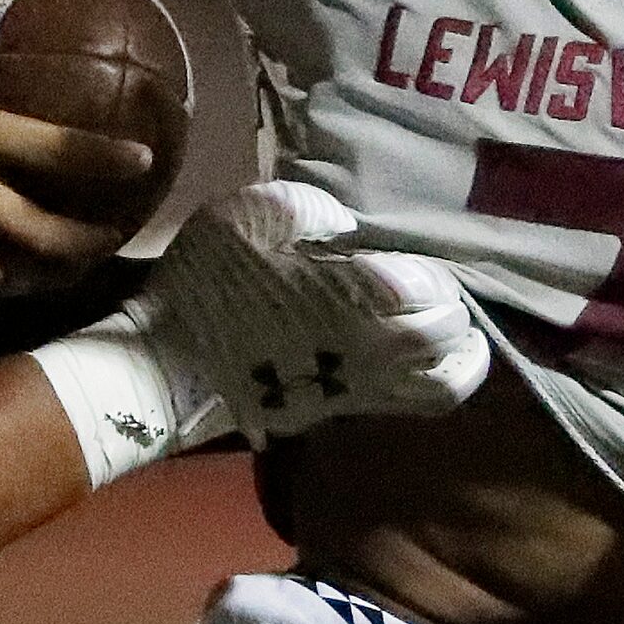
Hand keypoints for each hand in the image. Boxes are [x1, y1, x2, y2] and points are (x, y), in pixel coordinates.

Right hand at [131, 181, 490, 445]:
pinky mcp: (331, 413)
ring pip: (438, 389)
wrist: (161, 365)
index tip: (425, 263)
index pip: (433, 293)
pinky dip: (425, 386)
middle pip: (446, 342)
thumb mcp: (252, 215)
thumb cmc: (206, 284)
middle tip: (449, 297)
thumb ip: (316, 210)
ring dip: (460, 364)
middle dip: (456, 317)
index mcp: (355, 297)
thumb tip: (350, 229)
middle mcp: (369, 350)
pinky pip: (402, 405)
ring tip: (462, 342)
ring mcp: (353, 390)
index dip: (439, 278)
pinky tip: (412, 362)